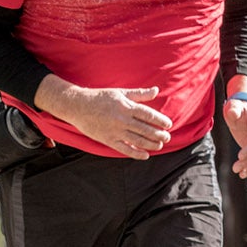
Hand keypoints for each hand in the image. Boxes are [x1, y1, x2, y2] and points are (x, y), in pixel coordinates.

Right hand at [50, 84, 170, 158]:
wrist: (78, 106)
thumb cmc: (100, 97)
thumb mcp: (120, 92)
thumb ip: (139, 93)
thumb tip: (156, 90)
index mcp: (126, 106)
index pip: (148, 115)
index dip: (160, 121)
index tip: (169, 124)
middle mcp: (122, 120)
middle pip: (145, 129)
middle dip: (159, 134)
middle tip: (167, 137)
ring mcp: (115, 131)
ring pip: (138, 140)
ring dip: (151, 144)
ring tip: (159, 145)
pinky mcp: (108, 140)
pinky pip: (124, 149)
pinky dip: (136, 153)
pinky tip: (145, 155)